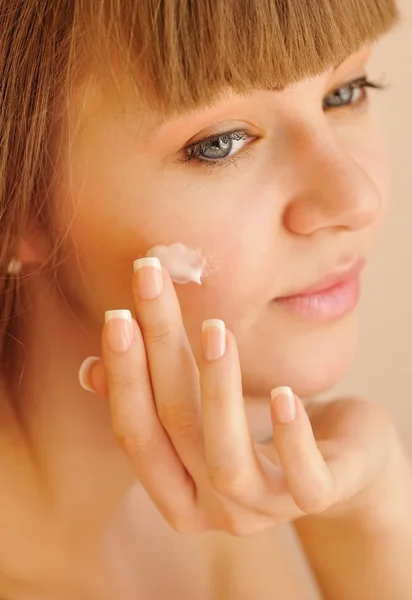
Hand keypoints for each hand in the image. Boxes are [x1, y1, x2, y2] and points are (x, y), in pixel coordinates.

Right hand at [78, 258, 395, 534]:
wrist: (342, 467)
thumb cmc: (260, 434)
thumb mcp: (203, 415)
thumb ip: (154, 398)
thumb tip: (90, 371)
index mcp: (176, 491)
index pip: (136, 434)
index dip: (124, 376)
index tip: (117, 315)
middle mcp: (212, 510)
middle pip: (175, 429)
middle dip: (159, 351)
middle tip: (153, 284)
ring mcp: (264, 510)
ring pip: (227, 458)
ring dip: (218, 389)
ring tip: (215, 328)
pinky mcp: (318, 497)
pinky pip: (304, 480)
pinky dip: (291, 436)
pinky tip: (285, 392)